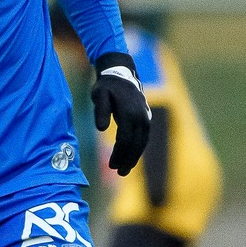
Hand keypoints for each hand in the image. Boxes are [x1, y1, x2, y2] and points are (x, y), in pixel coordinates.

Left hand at [91, 52, 151, 174]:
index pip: (125, 139)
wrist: (121, 74)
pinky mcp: (146, 119)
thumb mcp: (99, 95)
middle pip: (136, 144)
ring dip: (134, 157)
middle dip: (128, 160)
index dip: (119, 154)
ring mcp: (146, 118)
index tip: (111, 165)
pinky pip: (144, 138)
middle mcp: (141, 117)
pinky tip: (131, 157)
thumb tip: (101, 129)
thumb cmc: (107, 86)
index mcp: (129, 113)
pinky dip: (138, 149)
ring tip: (125, 170)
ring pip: (142, 143)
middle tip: (119, 173)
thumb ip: (100, 111)